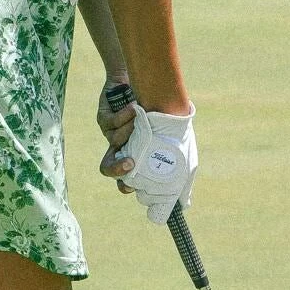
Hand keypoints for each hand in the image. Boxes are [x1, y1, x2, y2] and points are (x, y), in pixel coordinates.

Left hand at [112, 103, 196, 224]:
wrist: (153, 84)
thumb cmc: (167, 120)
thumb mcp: (180, 149)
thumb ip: (181, 175)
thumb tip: (185, 205)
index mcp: (137, 160)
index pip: (126, 181)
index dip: (127, 186)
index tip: (135, 187)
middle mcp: (122, 150)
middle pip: (108, 168)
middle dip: (117, 169)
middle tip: (131, 162)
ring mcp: (112, 135)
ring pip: (115, 142)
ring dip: (130, 131)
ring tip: (143, 117)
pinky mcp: (104, 119)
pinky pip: (111, 124)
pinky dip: (124, 116)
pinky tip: (135, 107)